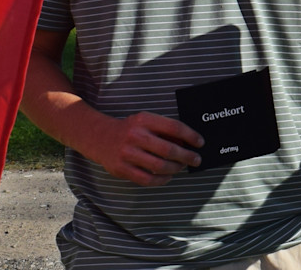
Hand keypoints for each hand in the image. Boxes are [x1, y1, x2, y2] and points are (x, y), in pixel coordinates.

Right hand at [85, 111, 202, 186]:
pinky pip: (147, 179)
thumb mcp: (145, 121)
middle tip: (196, 159)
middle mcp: (136, 136)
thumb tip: (188, 142)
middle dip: (187, 156)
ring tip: (182, 167)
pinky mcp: (122, 169)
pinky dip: (162, 180)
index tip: (200, 142)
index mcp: (144, 120)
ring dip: (176, 169)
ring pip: (160, 166)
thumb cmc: (130, 129)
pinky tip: (168, 177)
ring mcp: (127, 154)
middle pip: (168, 149)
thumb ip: (164, 129)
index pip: (174, 127)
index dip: (190, 136)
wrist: (100, 137)